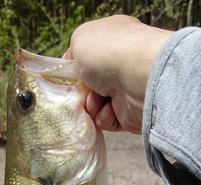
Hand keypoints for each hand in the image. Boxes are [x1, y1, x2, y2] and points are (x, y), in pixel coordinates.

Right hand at [65, 15, 172, 132]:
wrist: (137, 79)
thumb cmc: (106, 53)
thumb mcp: (79, 41)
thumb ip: (73, 54)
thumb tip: (76, 70)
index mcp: (113, 40)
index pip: (90, 57)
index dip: (77, 69)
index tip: (69, 78)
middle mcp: (122, 63)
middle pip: (91, 84)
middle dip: (82, 92)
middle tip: (80, 94)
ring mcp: (127, 88)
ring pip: (97, 104)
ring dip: (91, 106)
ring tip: (96, 102)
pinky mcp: (131, 111)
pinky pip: (108, 119)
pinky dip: (104, 118)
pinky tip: (109, 111)